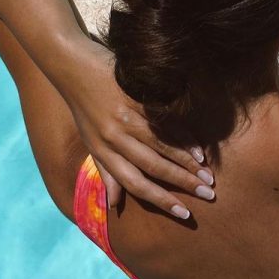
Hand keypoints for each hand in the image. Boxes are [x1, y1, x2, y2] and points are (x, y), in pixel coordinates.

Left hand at [59, 36, 213, 218]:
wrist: (71, 65)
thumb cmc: (83, 106)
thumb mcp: (90, 142)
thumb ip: (105, 172)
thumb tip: (114, 205)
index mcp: (102, 152)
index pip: (135, 184)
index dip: (161, 200)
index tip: (184, 213)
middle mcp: (113, 139)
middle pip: (153, 167)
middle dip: (182, 182)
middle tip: (208, 193)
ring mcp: (125, 118)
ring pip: (161, 145)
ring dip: (187, 161)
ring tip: (207, 173)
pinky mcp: (134, 98)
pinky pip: (164, 122)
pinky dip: (183, 136)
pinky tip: (198, 147)